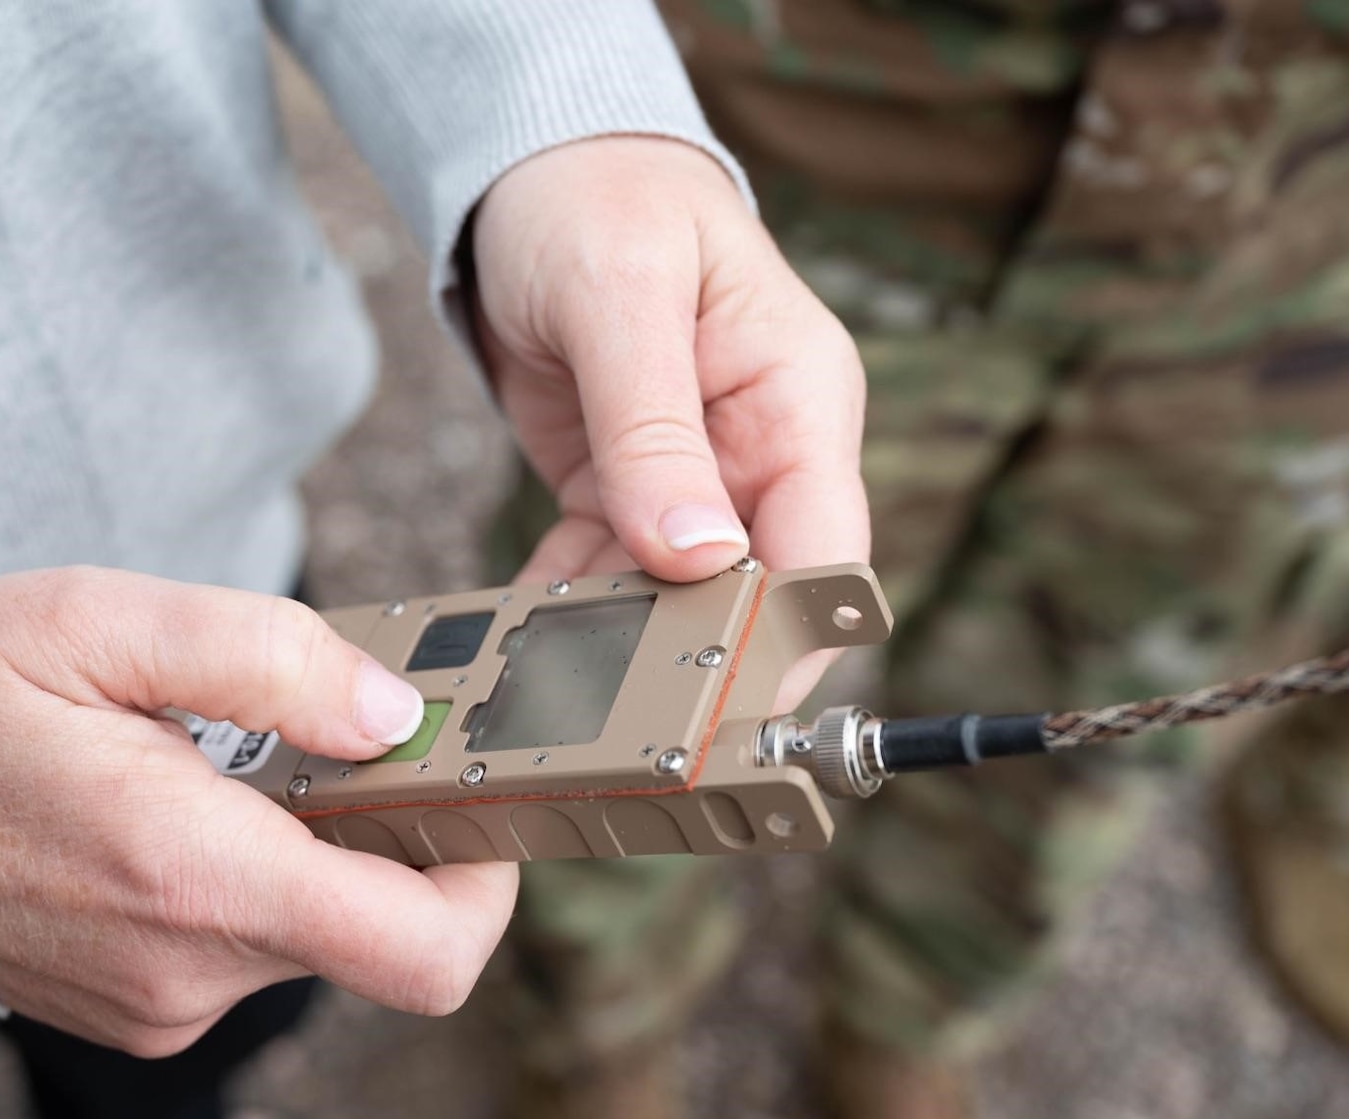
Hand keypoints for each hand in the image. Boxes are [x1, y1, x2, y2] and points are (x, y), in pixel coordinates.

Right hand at [0, 569, 518, 1055]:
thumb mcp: (104, 625)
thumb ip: (269, 660)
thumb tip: (394, 716)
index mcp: (196, 878)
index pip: (426, 953)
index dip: (485, 880)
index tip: (468, 795)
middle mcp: (188, 972)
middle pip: (373, 926)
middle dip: (373, 828)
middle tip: (310, 733)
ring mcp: (158, 1007)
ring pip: (308, 934)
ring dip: (299, 849)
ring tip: (208, 762)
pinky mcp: (134, 1013)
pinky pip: (240, 950)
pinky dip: (241, 880)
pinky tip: (168, 810)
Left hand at [472, 136, 868, 709]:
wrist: (535, 174)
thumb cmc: (598, 200)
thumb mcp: (621, 297)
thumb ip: (654, 429)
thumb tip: (696, 556)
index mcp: (799, 400)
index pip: (825, 550)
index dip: (789, 636)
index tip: (727, 702)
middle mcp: (759, 451)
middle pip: (752, 592)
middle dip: (692, 653)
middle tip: (619, 713)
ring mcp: (695, 479)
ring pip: (671, 599)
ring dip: (614, 641)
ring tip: (550, 681)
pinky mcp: (627, 492)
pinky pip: (604, 575)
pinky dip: (565, 608)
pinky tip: (522, 637)